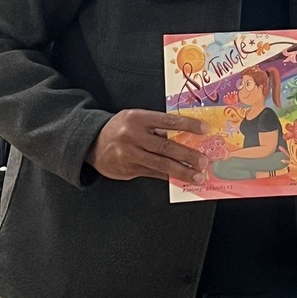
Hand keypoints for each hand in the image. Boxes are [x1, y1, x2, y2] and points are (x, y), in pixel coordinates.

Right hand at [85, 109, 209, 183]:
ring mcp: (129, 154)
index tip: (205, 130)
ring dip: (182, 171)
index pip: (168, 121)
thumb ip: (156, 126)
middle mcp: (133, 136)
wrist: (92, 144)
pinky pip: (153, 173)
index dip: (188, 125)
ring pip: (160, 164)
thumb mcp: (136, 119)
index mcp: (138, 118)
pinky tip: (180, 179)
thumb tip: (186, 135)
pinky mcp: (128, 169)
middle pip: (166, 146)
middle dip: (188, 155)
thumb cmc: (120, 129)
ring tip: (197, 176)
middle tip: (204, 161)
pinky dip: (168, 176)